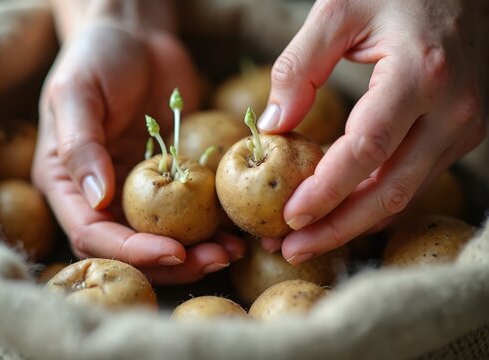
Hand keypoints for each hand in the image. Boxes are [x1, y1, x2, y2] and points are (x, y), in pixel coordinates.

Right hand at [32, 20, 243, 283]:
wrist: (135, 36)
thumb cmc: (95, 57)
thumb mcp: (75, 93)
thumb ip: (80, 145)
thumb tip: (98, 198)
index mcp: (68, 185)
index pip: (93, 235)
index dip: (132, 251)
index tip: (174, 251)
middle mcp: (101, 196)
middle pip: (132, 246)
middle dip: (173, 261)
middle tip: (214, 259)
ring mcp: (138, 189)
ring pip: (165, 236)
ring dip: (198, 251)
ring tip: (232, 251)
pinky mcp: (171, 177)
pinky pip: (191, 210)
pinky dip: (213, 224)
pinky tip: (237, 228)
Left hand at [257, 0, 487, 262]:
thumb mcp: (337, 10)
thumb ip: (299, 67)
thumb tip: (274, 126)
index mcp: (419, 75)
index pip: (366, 151)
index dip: (325, 191)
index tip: (288, 217)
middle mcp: (451, 110)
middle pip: (391, 190)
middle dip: (338, 227)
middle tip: (291, 249)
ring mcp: (463, 126)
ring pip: (405, 193)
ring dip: (354, 222)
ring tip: (307, 239)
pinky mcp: (459, 132)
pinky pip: (413, 178)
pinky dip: (375, 201)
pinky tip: (341, 212)